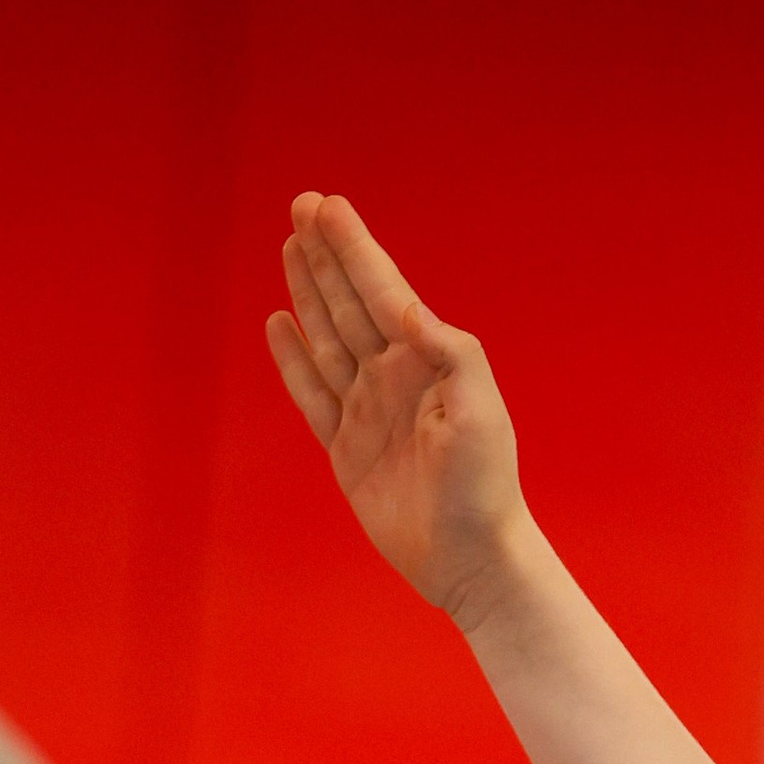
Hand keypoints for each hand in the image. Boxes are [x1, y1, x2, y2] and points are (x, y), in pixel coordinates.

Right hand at [267, 194, 527, 627]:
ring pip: (327, 339)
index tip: (327, 206)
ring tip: (290, 247)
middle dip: (326, 255)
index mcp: (426, 362)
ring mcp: (366, 412)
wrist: (470, 558)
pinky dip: (294, 360)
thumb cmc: (484, 486)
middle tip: (301, 205)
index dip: (353, 248)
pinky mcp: (346, 449)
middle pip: (348, 304)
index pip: (381, 291)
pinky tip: (280, 324)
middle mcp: (393, 378)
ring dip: (308, 292)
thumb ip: (449, 352)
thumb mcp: (479, 412)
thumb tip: (403, 308)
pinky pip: (312, 394)